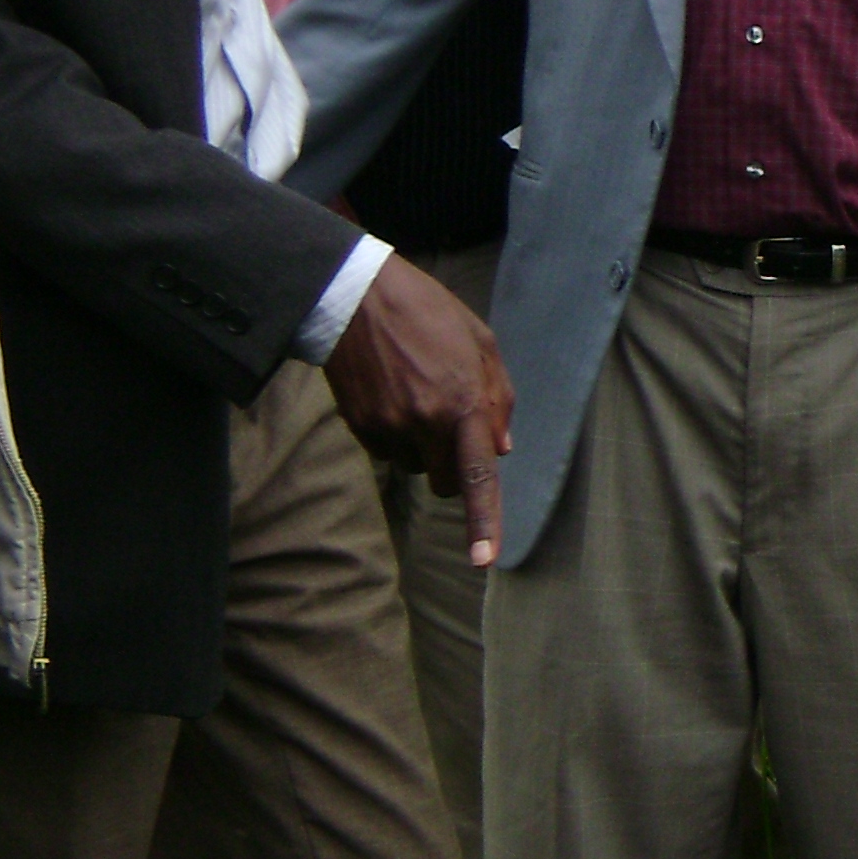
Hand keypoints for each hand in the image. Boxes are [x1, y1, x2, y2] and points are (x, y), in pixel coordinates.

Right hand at [324, 256, 511, 567]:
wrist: (355, 297)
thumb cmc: (428, 313)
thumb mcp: (480, 342)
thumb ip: (499, 397)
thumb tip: (502, 450)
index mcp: (463, 401)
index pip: (478, 474)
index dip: (483, 522)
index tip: (484, 561)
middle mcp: (425, 422)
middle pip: (448, 482)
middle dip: (456, 467)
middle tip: (453, 424)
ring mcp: (388, 428)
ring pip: (417, 467)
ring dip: (423, 446)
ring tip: (416, 392)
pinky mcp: (360, 428)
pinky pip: (388, 453)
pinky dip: (395, 436)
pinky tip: (391, 394)